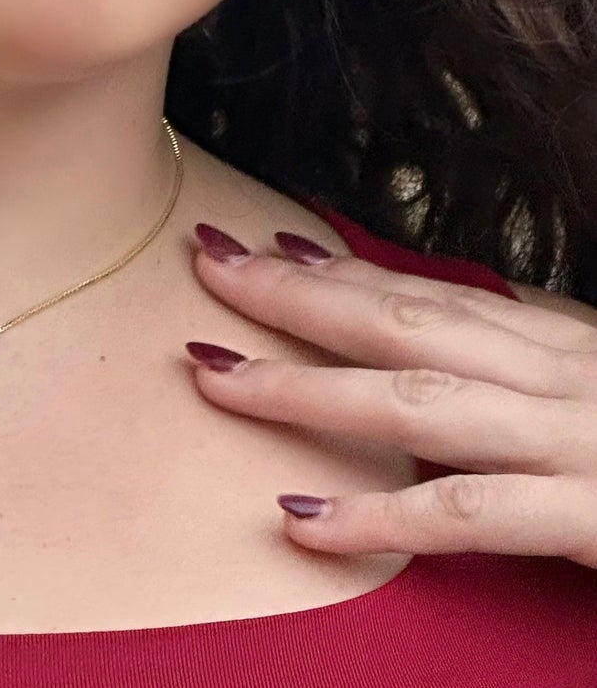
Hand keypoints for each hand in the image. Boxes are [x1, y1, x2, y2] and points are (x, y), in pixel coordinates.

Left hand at [183, 221, 596, 568]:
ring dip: (305, 387)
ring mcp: (568, 441)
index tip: (265, 248)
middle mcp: (553, 377)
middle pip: (401, 325)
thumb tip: (437, 336)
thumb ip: (523, 361)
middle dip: (296, 295)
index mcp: (555, 346)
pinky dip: (379, 516)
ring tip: (214, 377)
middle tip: (210, 267)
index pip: (427, 297)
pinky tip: (300, 520)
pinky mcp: (589, 515)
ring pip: (412, 401)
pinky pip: (466, 514)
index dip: (342, 271)